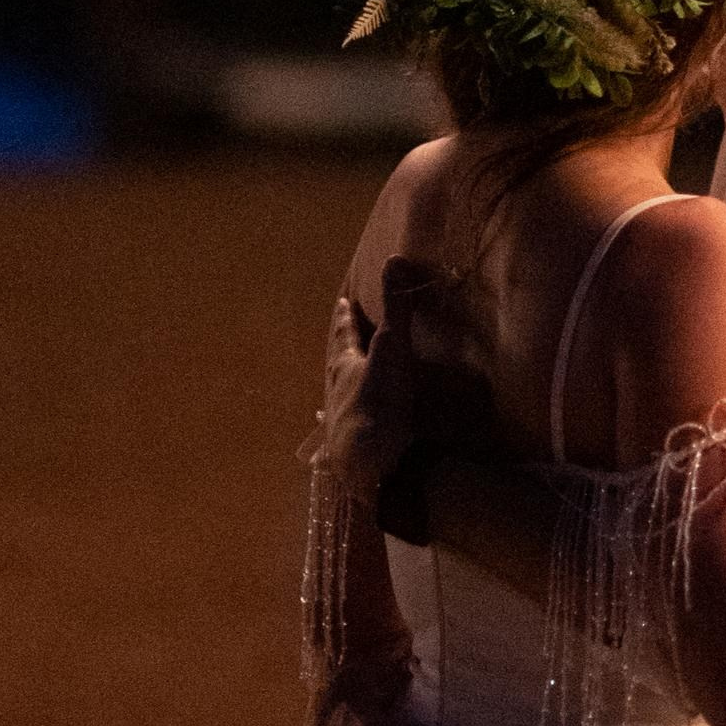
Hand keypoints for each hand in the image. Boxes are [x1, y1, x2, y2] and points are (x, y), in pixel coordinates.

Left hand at [316, 261, 494, 534]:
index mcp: (346, 365)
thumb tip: (394, 260)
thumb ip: (397, 308)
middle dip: (339, 347)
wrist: (364, 464)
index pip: (344, 334)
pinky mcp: (346, 449)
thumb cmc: (377, 404)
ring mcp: (339, 421)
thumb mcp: (391, 350)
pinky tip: (328, 441)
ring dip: (336, 386)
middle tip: (337, 334)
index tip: (341, 303)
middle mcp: (337, 390)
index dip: (345, 318)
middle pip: (335, 362)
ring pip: (333, 396)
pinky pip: (340, 435)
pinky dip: (336, 432)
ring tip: (331, 384)